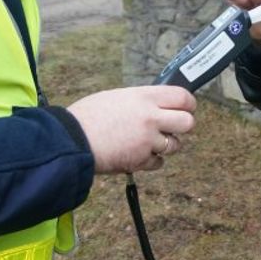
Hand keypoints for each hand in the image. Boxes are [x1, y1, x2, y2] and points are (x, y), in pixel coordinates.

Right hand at [67, 86, 195, 173]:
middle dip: (182, 126)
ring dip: (166, 145)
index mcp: (144, 97)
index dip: (188, 104)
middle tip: (172, 127)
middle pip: (187, 122)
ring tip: (148, 142)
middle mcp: (150, 117)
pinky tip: (137, 154)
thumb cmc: (87, 117)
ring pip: (175, 145)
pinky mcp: (141, 160)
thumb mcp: (116, 97)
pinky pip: (158, 162)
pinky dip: (151, 160)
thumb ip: (140, 102)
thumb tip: (155, 106)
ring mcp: (147, 140)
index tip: (186, 108)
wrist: (72, 140)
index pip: (183, 97)